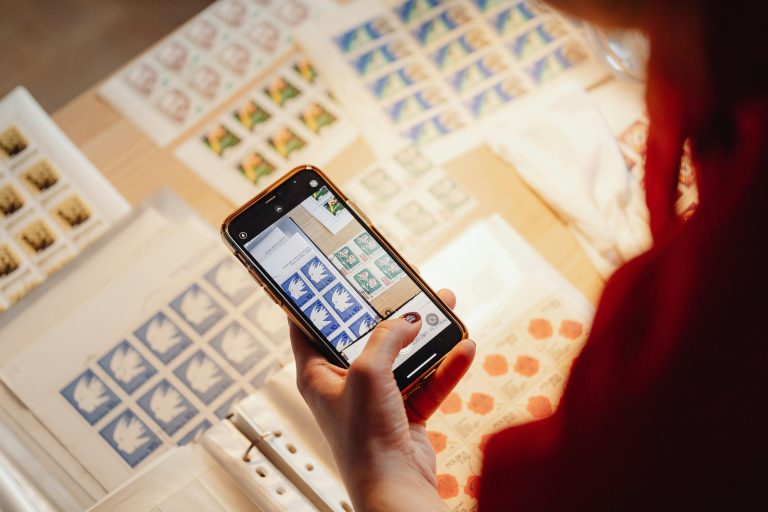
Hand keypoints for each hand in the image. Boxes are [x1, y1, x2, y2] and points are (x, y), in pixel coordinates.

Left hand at [289, 289, 474, 511]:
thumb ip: (387, 338)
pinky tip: (463, 347)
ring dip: (425, 336)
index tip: (329, 276)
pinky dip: (445, 366)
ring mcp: (376, 398)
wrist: (395, 486)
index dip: (317, 301)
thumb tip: (408, 319)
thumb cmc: (365, 437)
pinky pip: (427, 381)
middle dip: (387, 312)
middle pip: (365, 337)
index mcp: (318, 374)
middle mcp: (345, 384)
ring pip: (402, 356)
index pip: (308, 327)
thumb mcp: (369, 373)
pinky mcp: (405, 412)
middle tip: (403, 287)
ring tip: (444, 308)